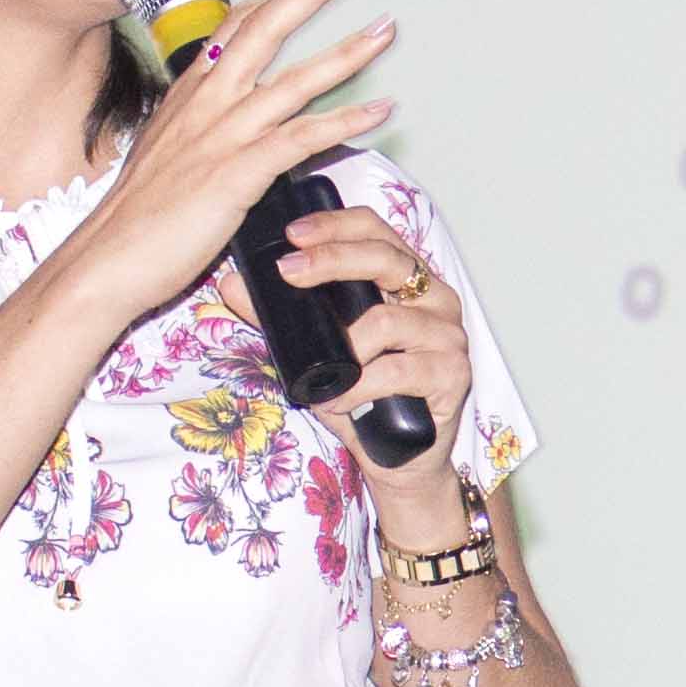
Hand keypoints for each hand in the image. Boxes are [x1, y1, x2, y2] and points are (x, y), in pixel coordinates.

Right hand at [42, 0, 395, 340]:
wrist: (108, 259)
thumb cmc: (137, 219)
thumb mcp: (168, 157)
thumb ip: (200, 133)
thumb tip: (224, 130)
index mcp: (189, 95)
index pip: (235, 26)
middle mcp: (207, 103)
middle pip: (265, 28)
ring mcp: (223, 135)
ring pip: (294, 80)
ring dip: (346, 51)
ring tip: (385, 29)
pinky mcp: (239, 173)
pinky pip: (302, 138)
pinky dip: (347, 121)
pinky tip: (381, 109)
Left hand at [271, 203, 478, 495]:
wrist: (398, 461)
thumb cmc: (363, 399)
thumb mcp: (315, 352)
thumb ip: (280, 318)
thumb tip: (232, 286)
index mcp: (406, 281)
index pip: (376, 231)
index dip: (335, 225)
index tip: (293, 235)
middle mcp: (434, 299)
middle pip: (385, 258)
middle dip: (332, 259)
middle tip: (289, 272)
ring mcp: (447, 336)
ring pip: (387, 321)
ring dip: (344, 347)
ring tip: (321, 374)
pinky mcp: (453, 375)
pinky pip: (398, 370)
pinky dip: (361, 386)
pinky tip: (340, 399)